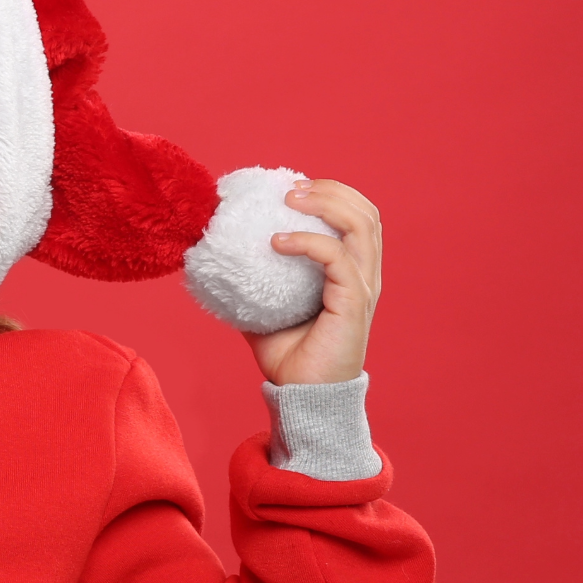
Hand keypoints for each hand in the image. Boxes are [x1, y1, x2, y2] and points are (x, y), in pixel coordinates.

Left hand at [245, 178, 382, 385]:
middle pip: (367, 213)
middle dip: (330, 190)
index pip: (358, 217)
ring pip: (362, 227)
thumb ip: (252, 281)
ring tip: (289, 199)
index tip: (291, 187)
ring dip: (326, 203)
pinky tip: (275, 244)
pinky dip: (309, 242)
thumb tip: (216, 257)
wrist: (301, 396)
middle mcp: (365, 275)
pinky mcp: (353, 303)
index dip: (332, 193)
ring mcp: (363, 289)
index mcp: (351, 272)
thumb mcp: (264, 309)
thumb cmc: (289, 356)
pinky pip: (338, 259)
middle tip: (290, 188)